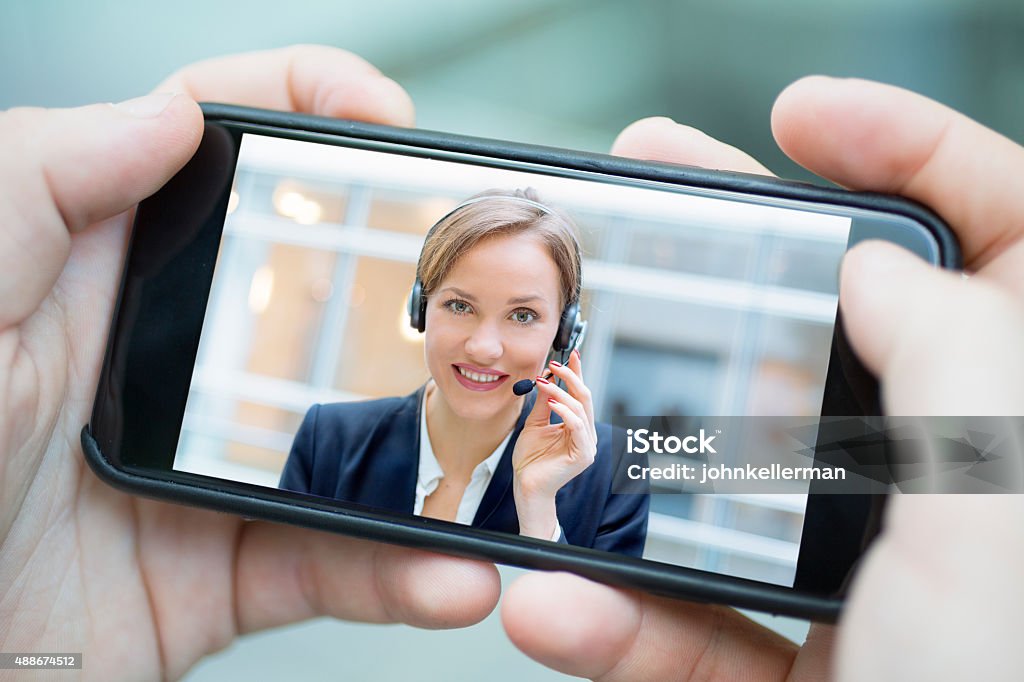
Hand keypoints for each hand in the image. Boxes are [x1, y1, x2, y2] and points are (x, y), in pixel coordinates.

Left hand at [0, 45, 498, 680]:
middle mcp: (165, 359)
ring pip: (348, 434)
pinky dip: (399, 572)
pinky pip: (335, 563)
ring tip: (491, 442)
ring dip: (431, 444)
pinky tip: (446, 572)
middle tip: (478, 275)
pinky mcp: (225, 567)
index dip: (303, 106)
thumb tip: (166, 116)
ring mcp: (208, 464)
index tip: (382, 117)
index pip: (209, 151)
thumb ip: (36, 191)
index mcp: (94, 276)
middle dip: (407, 272)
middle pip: (310, 283)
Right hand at [501, 77, 1023, 680]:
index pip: (1011, 238)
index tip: (800, 119)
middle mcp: (966, 496)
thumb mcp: (1005, 519)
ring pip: (744, 484)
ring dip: (633, 470)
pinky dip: (625, 625)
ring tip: (548, 425)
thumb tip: (878, 268)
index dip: (918, 151)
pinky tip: (558, 612)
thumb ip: (954, 362)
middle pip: (844, 335)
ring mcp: (882, 585)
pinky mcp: (813, 672)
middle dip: (734, 264)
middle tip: (642, 209)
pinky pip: (704, 628)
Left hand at [512, 349, 596, 538]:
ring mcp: (587, 445)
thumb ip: (543, 403)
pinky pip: (577, 426)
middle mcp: (586, 434)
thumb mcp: (535, 424)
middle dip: (571, 377)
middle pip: (585, 398)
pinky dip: (565, 411)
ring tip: (544, 382)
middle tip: (555, 364)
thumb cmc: (531, 460)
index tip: (570, 354)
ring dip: (561, 392)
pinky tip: (552, 403)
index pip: (580, 395)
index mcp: (578, 426)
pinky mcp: (583, 455)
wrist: (526, 486)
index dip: (577, 374)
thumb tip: (545, 378)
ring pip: (581, 408)